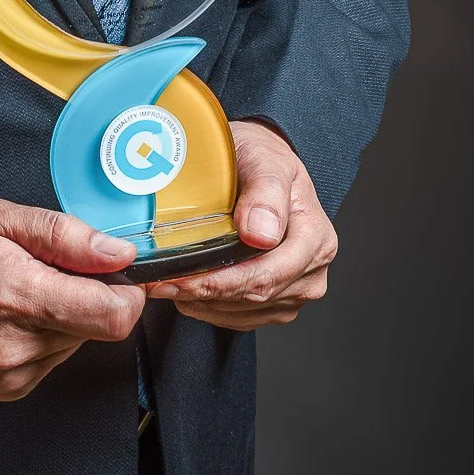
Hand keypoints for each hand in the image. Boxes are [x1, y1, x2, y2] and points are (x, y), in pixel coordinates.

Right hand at [0, 198, 145, 400]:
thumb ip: (61, 234)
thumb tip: (118, 250)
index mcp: (17, 296)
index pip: (114, 316)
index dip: (129, 289)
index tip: (116, 267)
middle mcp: (17, 347)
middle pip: (97, 328)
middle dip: (86, 292)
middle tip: (43, 262)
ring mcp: (9, 375)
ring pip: (74, 342)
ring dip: (62, 312)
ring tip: (16, 283)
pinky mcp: (3, 389)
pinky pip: (49, 358)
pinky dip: (40, 332)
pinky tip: (5, 310)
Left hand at [146, 120, 336, 328]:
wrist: (261, 163)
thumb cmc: (262, 157)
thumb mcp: (264, 159)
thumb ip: (265, 191)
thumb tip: (261, 234)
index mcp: (314, 237)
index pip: (267, 273)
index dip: (222, 282)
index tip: (183, 279)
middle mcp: (311, 269)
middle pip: (255, 295)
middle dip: (204, 293)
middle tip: (160, 284)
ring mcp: (296, 288)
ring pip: (246, 311)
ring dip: (204, 303)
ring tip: (167, 285)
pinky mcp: (278, 300)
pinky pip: (244, 317)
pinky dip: (212, 308)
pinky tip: (189, 292)